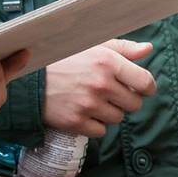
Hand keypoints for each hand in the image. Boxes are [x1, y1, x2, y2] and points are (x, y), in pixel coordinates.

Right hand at [42, 38, 156, 137]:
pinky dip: (95, 124)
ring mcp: (88, 105)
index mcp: (108, 62)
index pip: (145, 83)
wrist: (30, 77)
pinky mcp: (76, 122)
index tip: (141, 88)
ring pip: (118, 118)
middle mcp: (100, 84)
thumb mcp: (94, 45)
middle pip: (134, 104)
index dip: (147, 87)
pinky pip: (101, 131)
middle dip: (127, 100)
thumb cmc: (64, 58)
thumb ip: (123, 48)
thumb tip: (148, 49)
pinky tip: (84, 111)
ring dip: (110, 112)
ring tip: (94, 100)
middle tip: (112, 93)